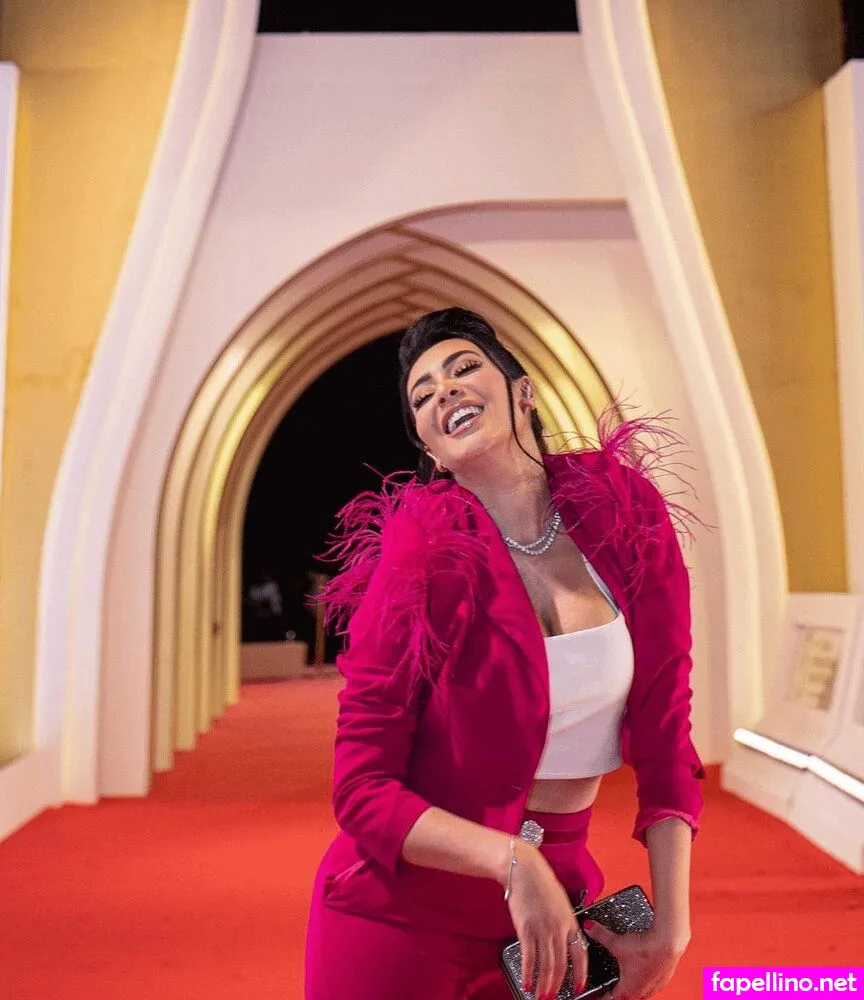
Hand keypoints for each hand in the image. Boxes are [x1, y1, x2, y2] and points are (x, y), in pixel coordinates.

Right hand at [504, 841, 588, 999]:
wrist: (525, 870)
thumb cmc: (542, 883)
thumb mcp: (561, 902)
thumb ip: (565, 922)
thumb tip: (566, 939)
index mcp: (570, 922)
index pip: (580, 954)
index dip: (581, 974)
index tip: (580, 988)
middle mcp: (558, 928)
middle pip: (561, 964)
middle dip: (558, 985)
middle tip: (554, 997)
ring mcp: (541, 929)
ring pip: (545, 965)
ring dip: (543, 984)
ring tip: (541, 996)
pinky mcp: (525, 929)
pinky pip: (528, 957)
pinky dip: (527, 972)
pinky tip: (526, 982)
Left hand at [584, 922, 689, 998]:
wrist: (668, 942)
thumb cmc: (645, 948)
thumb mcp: (616, 942)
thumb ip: (600, 935)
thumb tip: (589, 928)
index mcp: (628, 990)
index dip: (600, 997)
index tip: (593, 997)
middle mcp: (642, 991)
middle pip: (625, 998)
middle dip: (615, 994)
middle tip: (607, 990)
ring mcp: (655, 985)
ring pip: (640, 992)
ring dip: (631, 987)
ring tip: (624, 981)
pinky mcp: (664, 977)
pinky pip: (652, 983)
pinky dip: (644, 979)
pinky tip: (642, 971)